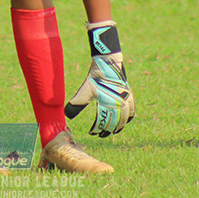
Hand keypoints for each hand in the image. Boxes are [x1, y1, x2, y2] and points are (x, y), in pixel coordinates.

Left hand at [65, 21, 135, 136]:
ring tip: (114, 131)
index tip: (93, 133)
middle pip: (115, 122)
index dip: (98, 129)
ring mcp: (126, 99)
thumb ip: (77, 103)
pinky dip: (129, 117)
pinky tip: (126, 120)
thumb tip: (67, 115)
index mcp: (108, 103)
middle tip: (101, 135)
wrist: (107, 62)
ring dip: (119, 126)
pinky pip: (132, 109)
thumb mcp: (85, 90)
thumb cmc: (96, 76)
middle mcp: (119, 102)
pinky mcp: (129, 94)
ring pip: (125, 118)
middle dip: (108, 130)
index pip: (104, 122)